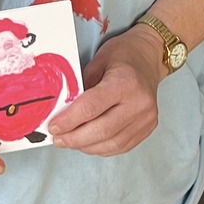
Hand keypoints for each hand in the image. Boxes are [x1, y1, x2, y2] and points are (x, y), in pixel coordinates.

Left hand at [48, 29, 164, 156]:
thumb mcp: (98, 61)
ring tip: (69, 141)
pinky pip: (120, 146)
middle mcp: (139, 103)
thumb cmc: (123, 55)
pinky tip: (87, 142)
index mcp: (126, 82)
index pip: (91, 107)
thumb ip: (81, 87)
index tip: (53, 126)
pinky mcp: (147, 128)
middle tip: (57, 139)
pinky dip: (101, 148)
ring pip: (111, 143)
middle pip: (102, 130)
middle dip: (74, 138)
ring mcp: (146, 118)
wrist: (149, 57)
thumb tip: (62, 112)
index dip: (69, 120)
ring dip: (86, 146)